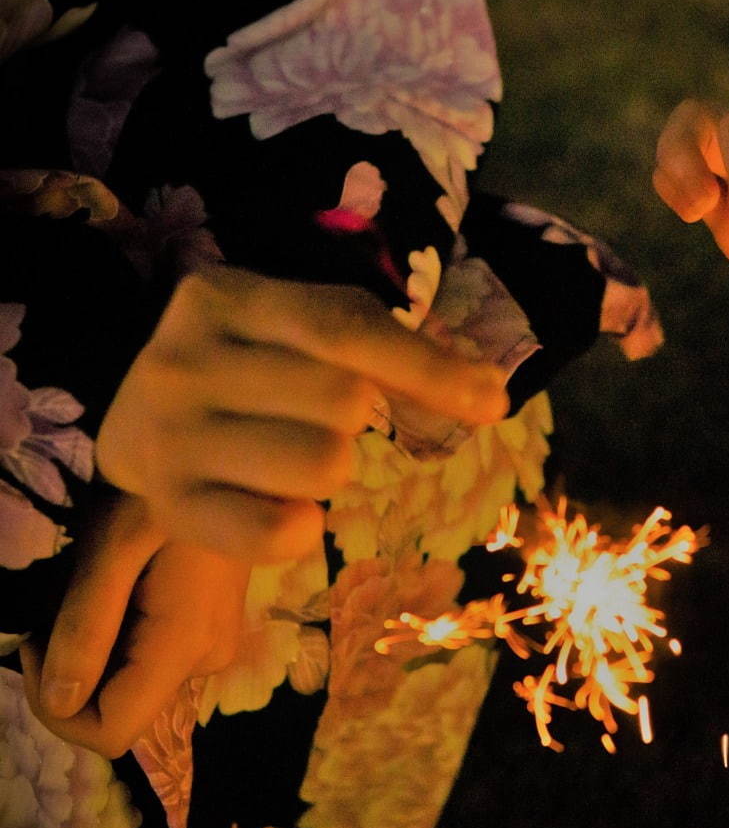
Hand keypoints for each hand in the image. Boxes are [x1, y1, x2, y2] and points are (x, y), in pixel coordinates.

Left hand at [18, 492, 247, 757]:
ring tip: (87, 588)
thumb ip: (85, 629)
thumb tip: (60, 701)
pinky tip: (115, 587)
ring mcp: (216, 646)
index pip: (112, 731)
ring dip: (92, 652)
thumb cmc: (161, 490)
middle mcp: (208, 660)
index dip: (56, 710)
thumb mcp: (109, 548)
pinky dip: (115, 637)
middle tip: (57, 604)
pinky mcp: (213, 629)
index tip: (37, 643)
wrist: (227, 453)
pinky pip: (148, 659)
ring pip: (131, 685)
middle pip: (120, 710)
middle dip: (70, 671)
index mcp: (185, 645)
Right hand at [97, 265, 510, 563]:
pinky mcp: (166, 508)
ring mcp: (165, 436)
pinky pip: (278, 532)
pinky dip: (302, 527)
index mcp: (223, 295)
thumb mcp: (302, 333)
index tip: (493, 402)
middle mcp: (182, 359)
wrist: (136, 425)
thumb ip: (388, 349)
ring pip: (322, 463)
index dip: (431, 371)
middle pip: (343, 400)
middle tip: (317, 419)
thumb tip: (491, 394)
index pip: (349, 330)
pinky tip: (279, 506)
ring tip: (287, 456)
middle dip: (357, 418)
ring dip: (330, 469)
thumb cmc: (249, 371)